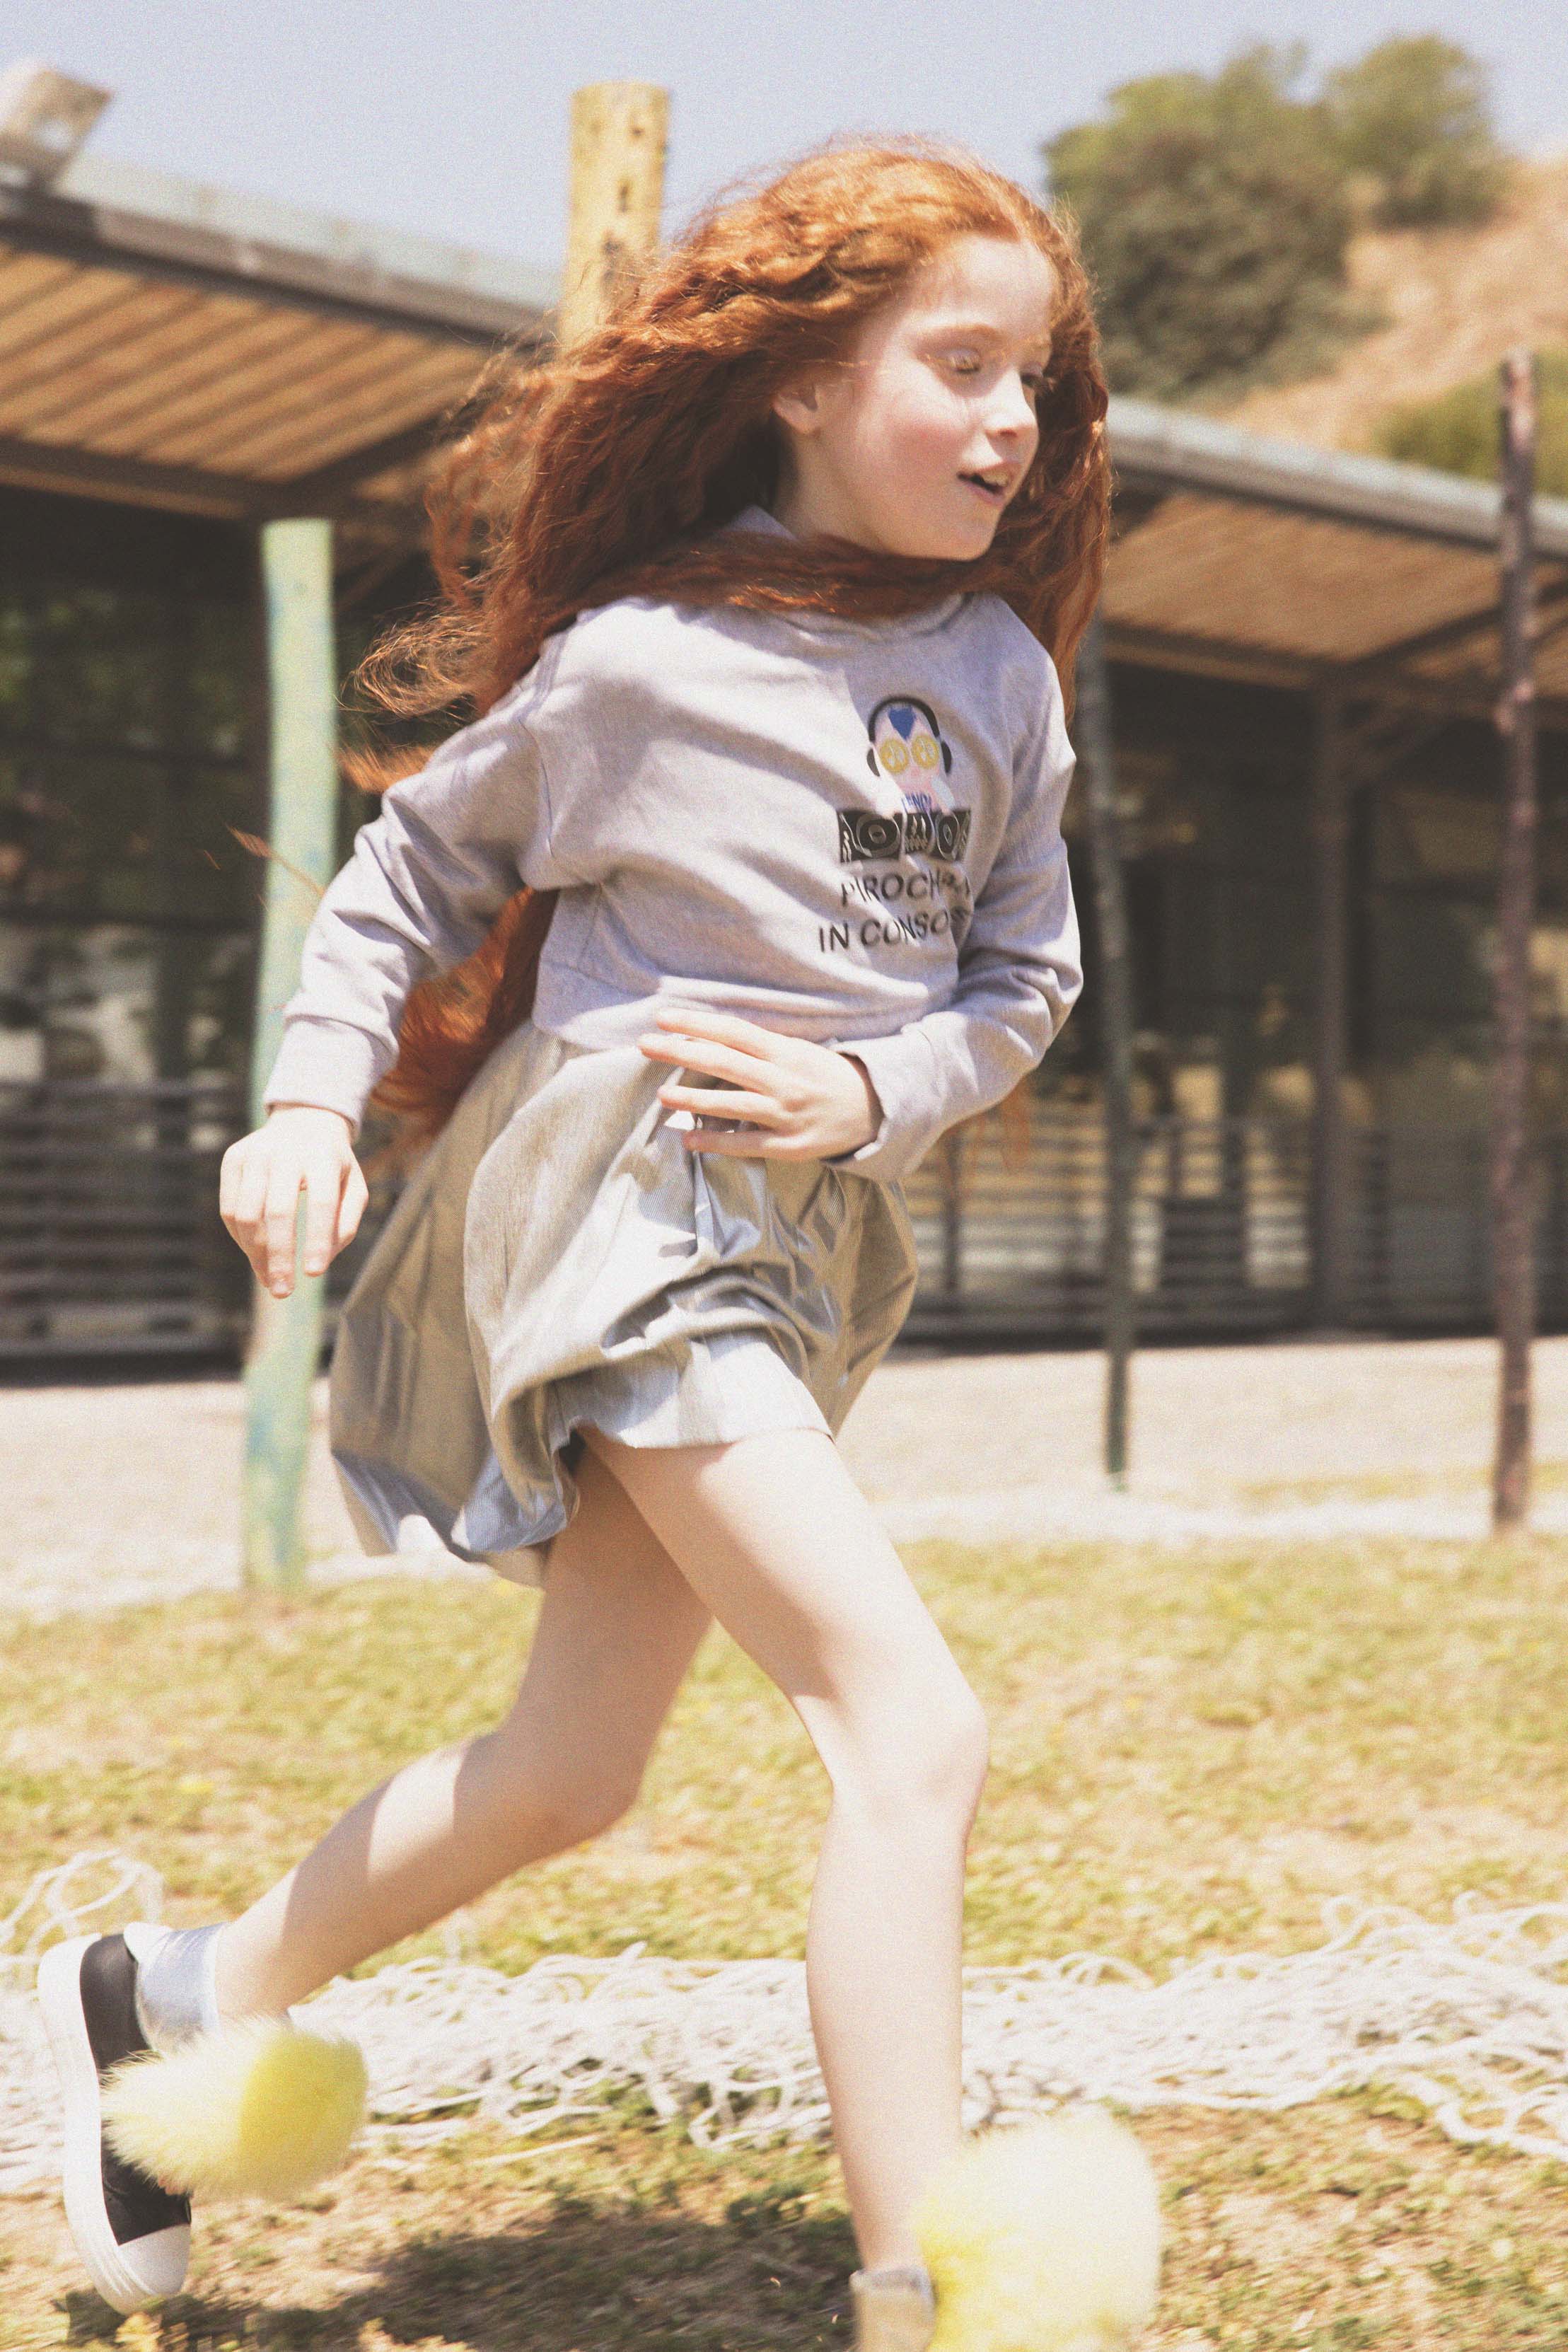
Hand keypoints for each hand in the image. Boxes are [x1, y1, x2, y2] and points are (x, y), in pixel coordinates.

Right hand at [220, 1104, 368, 1297]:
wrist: (304, 1120)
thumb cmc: (333, 1165)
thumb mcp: (354, 1187)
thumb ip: (346, 1224)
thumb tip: (322, 1259)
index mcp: (324, 1157)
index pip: (321, 1202)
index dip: (317, 1240)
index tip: (314, 1274)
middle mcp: (286, 1152)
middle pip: (277, 1212)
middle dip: (279, 1257)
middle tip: (283, 1292)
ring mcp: (254, 1153)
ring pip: (246, 1214)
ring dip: (256, 1254)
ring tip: (270, 1279)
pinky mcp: (232, 1159)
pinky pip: (229, 1209)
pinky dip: (241, 1239)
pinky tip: (256, 1254)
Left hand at [637, 1007, 882, 1159]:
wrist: (872, 1111)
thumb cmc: (825, 1076)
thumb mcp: (798, 1051)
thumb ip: (759, 1048)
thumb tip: (710, 1038)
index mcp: (784, 1052)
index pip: (732, 1032)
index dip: (696, 1023)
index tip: (663, 1017)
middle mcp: (783, 1080)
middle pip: (724, 1062)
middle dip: (681, 1052)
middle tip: (645, 1045)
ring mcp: (785, 1114)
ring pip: (732, 1104)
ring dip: (693, 1098)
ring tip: (662, 1093)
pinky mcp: (788, 1145)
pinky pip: (746, 1144)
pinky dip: (715, 1141)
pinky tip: (688, 1138)